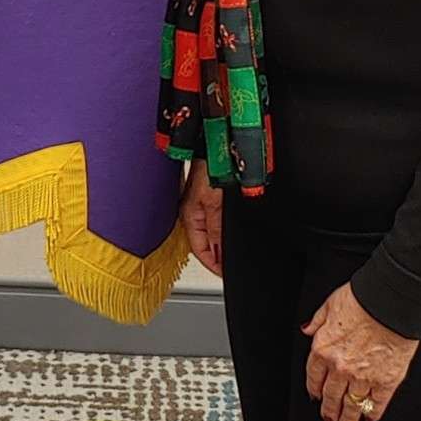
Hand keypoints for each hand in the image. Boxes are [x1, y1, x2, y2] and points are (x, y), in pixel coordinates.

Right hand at [180, 160, 223, 276]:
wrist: (212, 146)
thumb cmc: (209, 167)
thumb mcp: (214, 204)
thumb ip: (217, 229)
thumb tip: (220, 253)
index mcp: (189, 217)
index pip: (200, 251)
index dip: (213, 266)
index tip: (226, 275)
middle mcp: (192, 213)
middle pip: (204, 245)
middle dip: (216, 258)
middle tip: (230, 270)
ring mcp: (200, 206)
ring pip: (209, 234)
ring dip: (220, 246)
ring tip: (231, 257)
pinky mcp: (208, 198)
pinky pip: (214, 222)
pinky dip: (222, 232)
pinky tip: (229, 234)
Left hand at [303, 280, 417, 420]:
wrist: (391, 303)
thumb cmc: (362, 299)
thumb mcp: (329, 305)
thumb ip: (317, 321)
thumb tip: (308, 330)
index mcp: (323, 349)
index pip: (313, 377)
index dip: (314, 390)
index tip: (315, 398)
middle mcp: (340, 368)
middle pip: (331, 396)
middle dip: (329, 411)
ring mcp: (364, 377)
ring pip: (352, 405)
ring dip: (348, 419)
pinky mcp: (387, 381)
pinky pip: (378, 404)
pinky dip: (373, 414)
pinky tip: (370, 420)